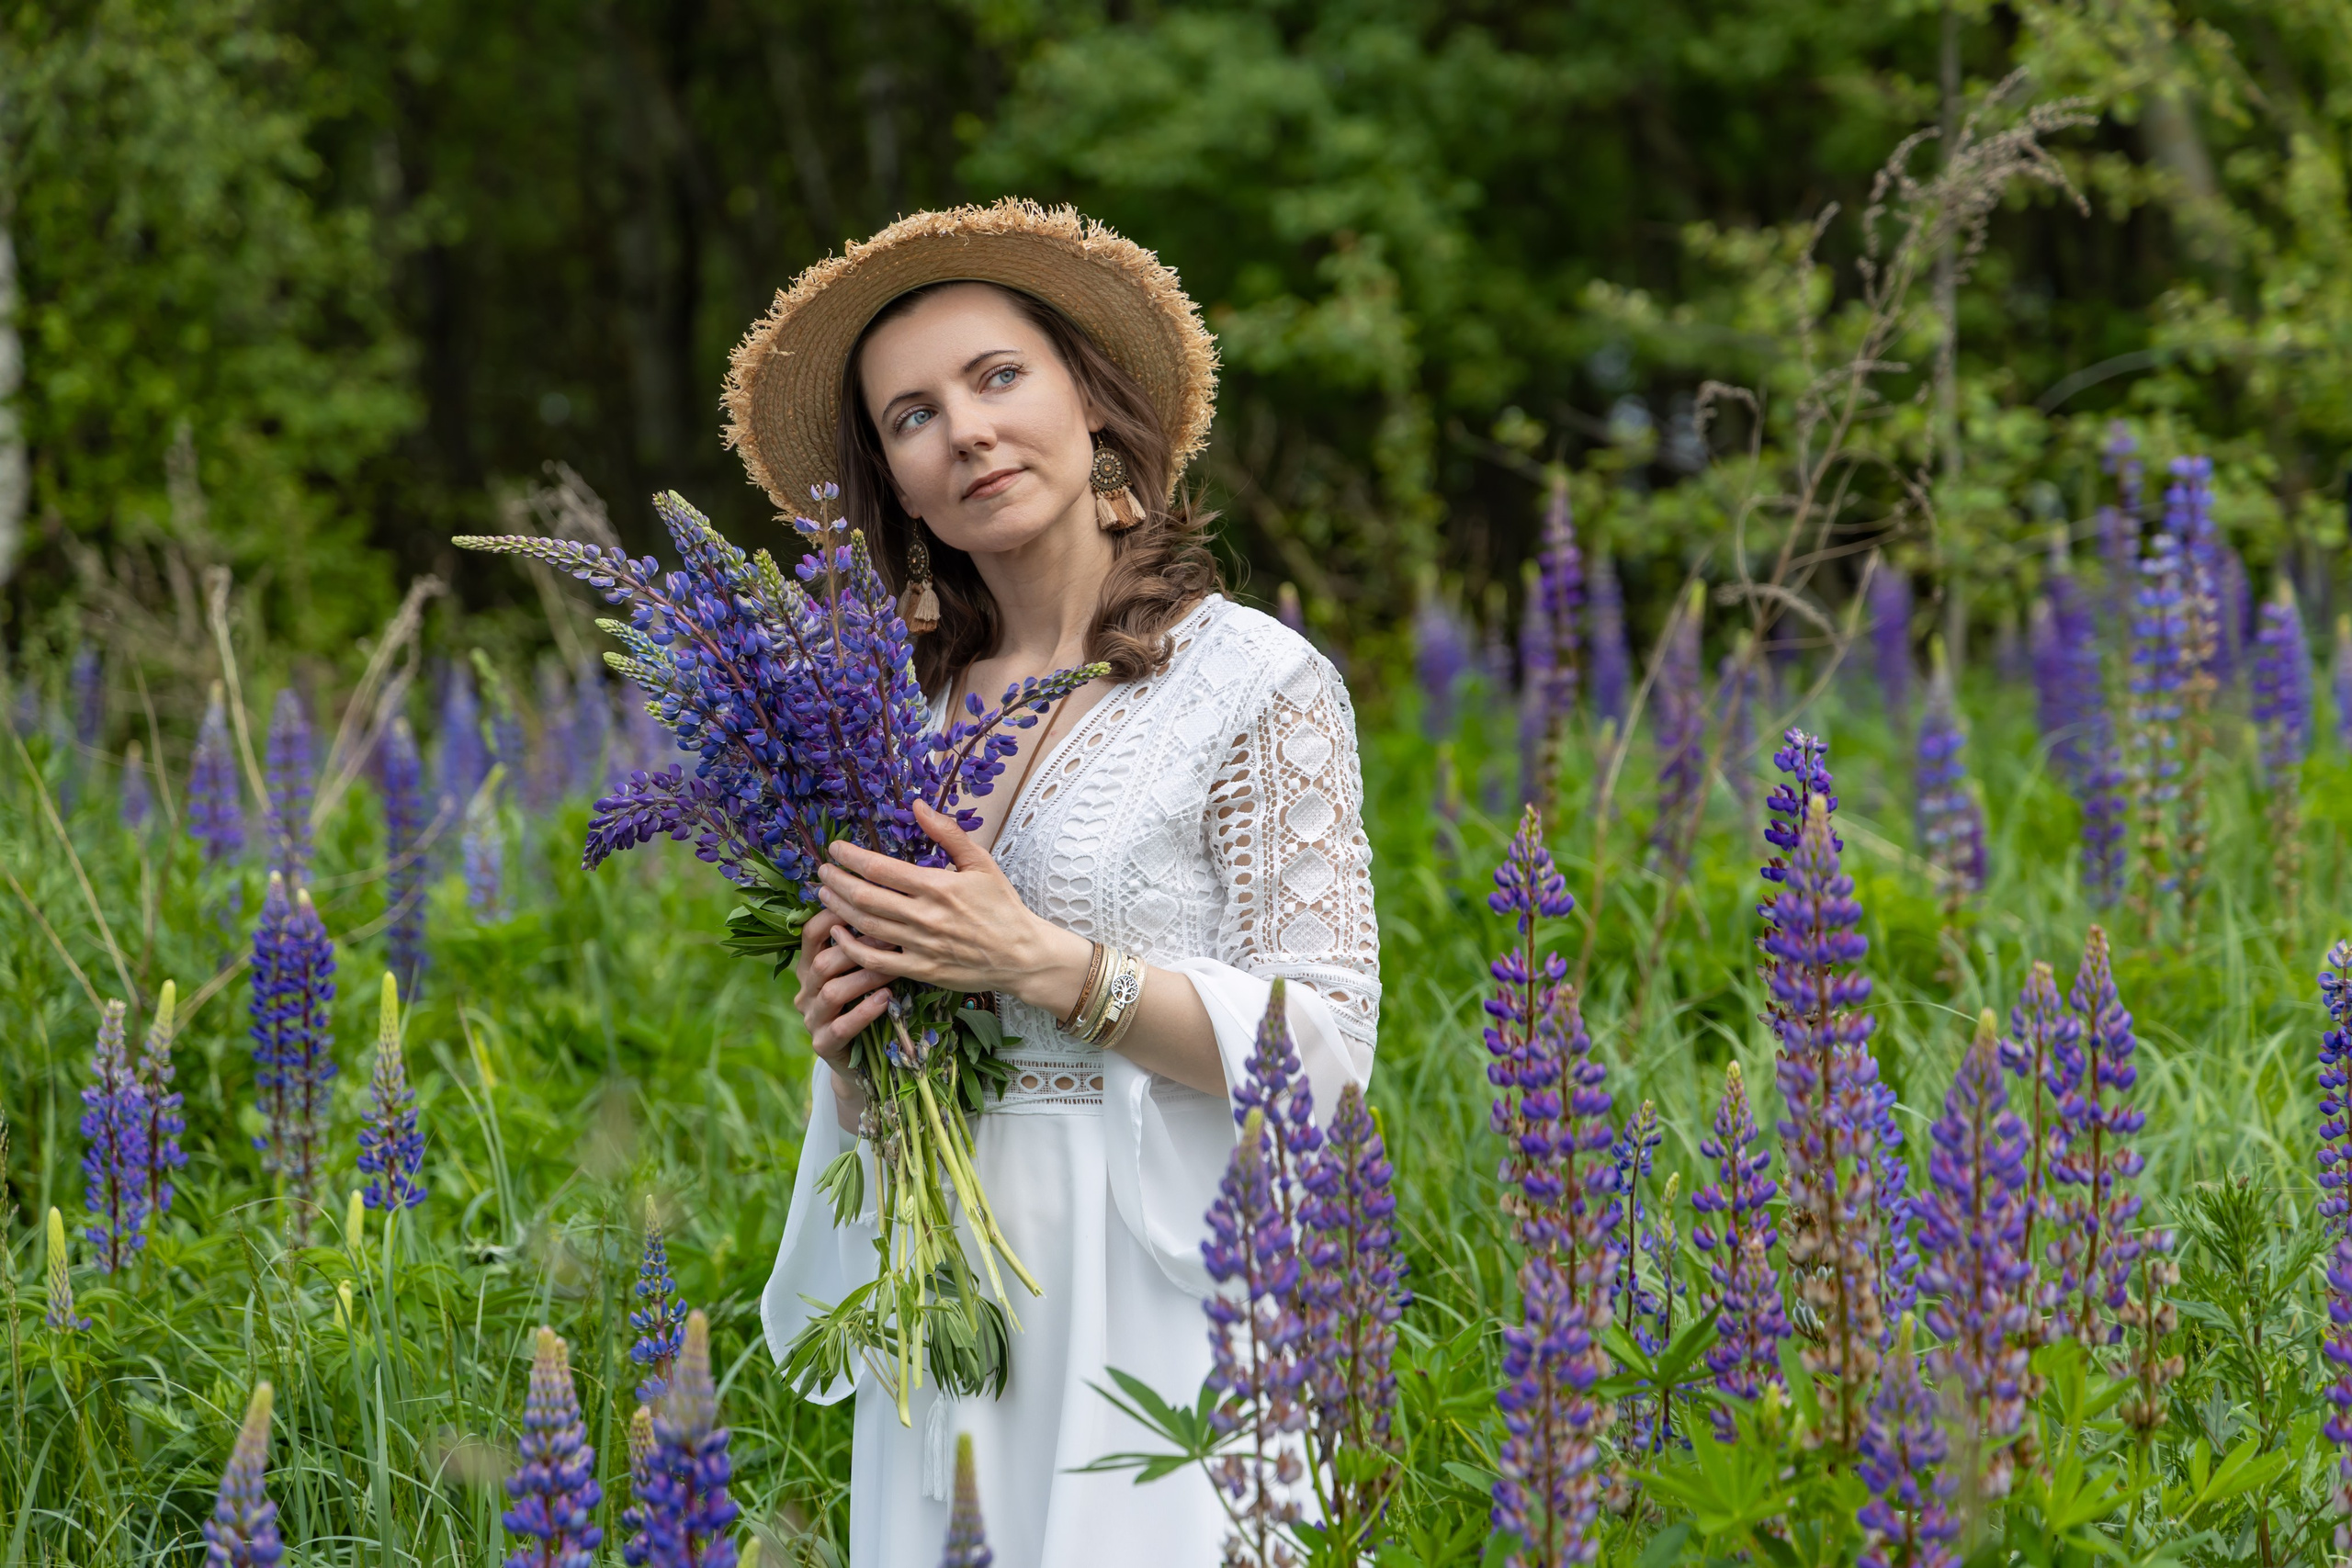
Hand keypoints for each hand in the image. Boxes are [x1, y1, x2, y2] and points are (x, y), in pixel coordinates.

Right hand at [791, 909, 889, 1130]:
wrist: (862, 1063)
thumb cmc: (867, 1005)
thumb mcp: (862, 973)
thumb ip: (865, 946)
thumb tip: (892, 907)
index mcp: (811, 966)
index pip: (811, 933)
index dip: (833, 915)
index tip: (865, 903)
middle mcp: (806, 990)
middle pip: (823, 962)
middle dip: (859, 948)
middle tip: (894, 939)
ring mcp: (812, 1019)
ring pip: (832, 992)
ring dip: (866, 978)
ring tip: (894, 970)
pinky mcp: (822, 1045)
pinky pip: (840, 1027)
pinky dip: (863, 1012)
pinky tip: (885, 1001)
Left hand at [815, 802, 1091, 1016]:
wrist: (1023, 955)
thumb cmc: (1002, 906)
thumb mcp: (981, 862)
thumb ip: (947, 833)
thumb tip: (917, 805)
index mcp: (938, 886)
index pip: (880, 868)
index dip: (851, 857)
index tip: (836, 849)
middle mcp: (925, 916)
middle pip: (864, 897)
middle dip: (836, 880)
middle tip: (823, 870)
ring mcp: (921, 946)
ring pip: (865, 926)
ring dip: (837, 908)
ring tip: (825, 893)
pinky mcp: (920, 970)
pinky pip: (874, 961)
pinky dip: (850, 947)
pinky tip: (838, 932)